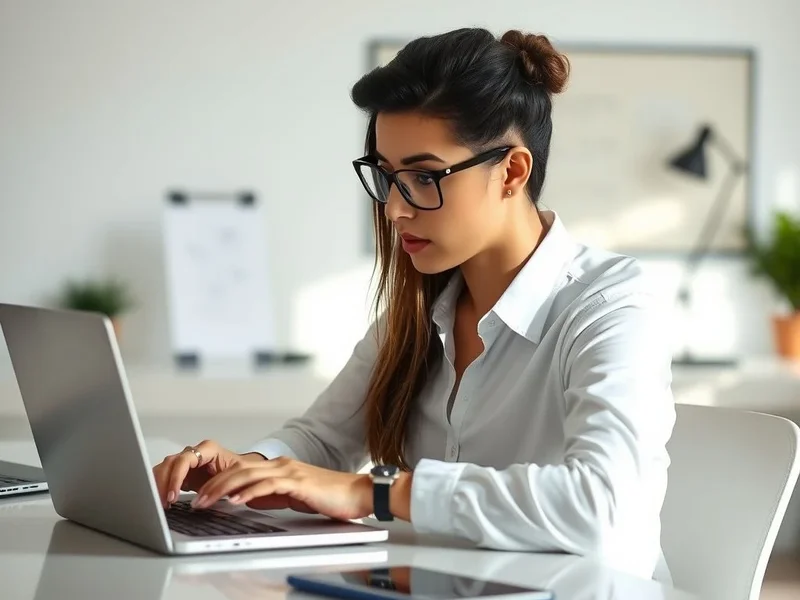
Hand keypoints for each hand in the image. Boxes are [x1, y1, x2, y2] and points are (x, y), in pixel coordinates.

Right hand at [152, 439, 265, 507]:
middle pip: (170, 464)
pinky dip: (160, 488)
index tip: (173, 495)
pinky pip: (165, 476)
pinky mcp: (181, 472)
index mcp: (207, 449)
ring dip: (159, 486)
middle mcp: (194, 452)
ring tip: (160, 504)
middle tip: (163, 503)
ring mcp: (185, 461)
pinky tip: (161, 500)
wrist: (238, 474)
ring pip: (164, 469)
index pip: (184, 460)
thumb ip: (216, 487)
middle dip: (163, 484)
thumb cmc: (237, 473)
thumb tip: (202, 500)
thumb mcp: (231, 479)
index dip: (176, 478)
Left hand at [191, 457, 373, 520]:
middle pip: (238, 470)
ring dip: (224, 489)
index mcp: (278, 467)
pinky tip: (236, 500)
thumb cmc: (327, 496)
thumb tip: (244, 499)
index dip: (217, 481)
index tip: (201, 495)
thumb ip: (269, 494)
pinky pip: (268, 485)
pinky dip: (249, 492)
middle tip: (196, 499)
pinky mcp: (298, 481)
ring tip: (207, 501)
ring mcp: (289, 471)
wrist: (356, 493)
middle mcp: (281, 465)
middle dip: (213, 485)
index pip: (240, 470)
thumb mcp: (290, 495)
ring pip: (248, 475)